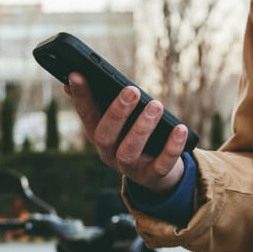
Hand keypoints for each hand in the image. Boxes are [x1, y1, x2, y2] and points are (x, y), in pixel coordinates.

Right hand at [64, 73, 187, 192]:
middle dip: (117, 113)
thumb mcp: (117, 121)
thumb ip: (100, 102)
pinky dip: (172, 147)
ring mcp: (130, 168)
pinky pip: (161, 165)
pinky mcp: (152, 177)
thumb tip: (72, 78)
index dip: (80, 96)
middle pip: (104, 136)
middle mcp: (109, 154)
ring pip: (129, 151)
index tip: (77, 74)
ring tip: (156, 105)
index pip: (85, 115)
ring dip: (142, 128)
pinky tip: (180, 129)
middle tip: (131, 91)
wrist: (158, 173)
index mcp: (98, 135)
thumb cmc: (135, 136)